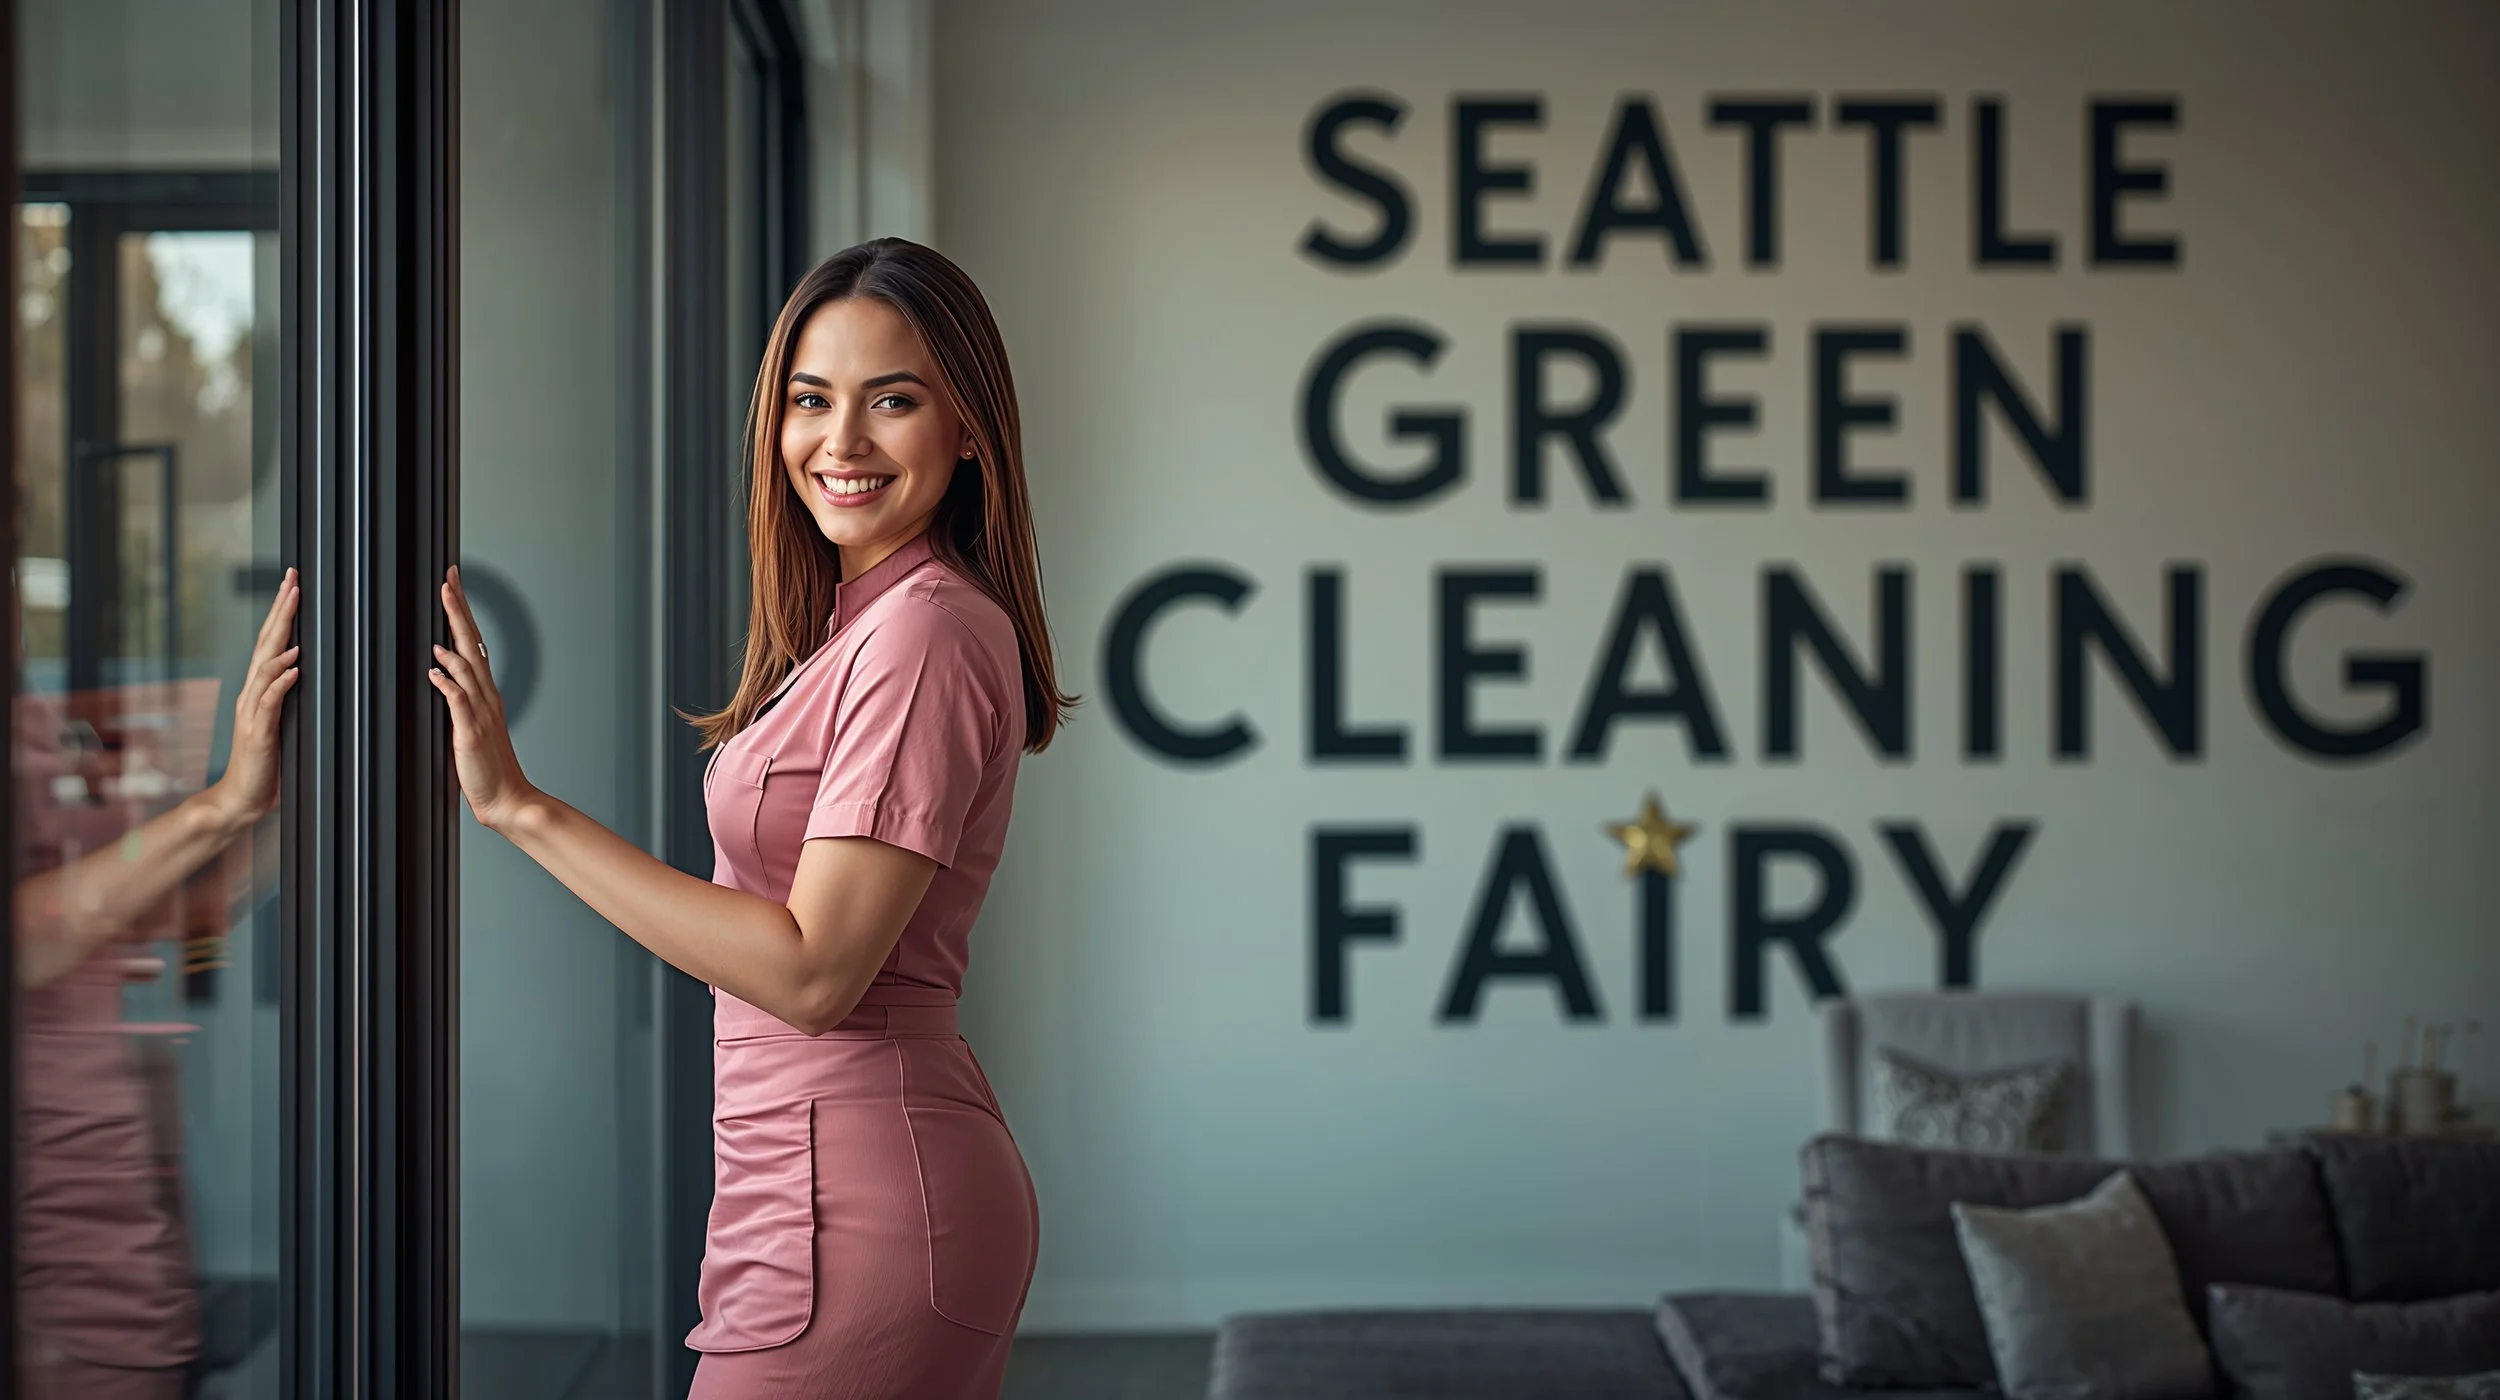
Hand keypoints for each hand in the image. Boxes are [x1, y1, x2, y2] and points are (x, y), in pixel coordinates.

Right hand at [205, 567, 300, 831]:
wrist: (241, 797)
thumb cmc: (267, 763)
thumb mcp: (285, 724)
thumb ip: (291, 698)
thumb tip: (307, 672)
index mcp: (259, 690)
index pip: (272, 643)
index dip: (282, 614)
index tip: (293, 586)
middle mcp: (252, 694)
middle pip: (266, 643)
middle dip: (280, 610)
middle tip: (292, 580)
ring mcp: (252, 712)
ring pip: (265, 665)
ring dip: (281, 637)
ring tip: (294, 610)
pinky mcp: (258, 732)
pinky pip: (269, 702)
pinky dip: (281, 682)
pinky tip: (294, 666)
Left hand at [428, 565, 536, 830]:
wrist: (508, 800)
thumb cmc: (486, 768)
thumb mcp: (469, 727)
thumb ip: (457, 699)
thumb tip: (439, 670)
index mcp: (485, 694)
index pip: (471, 645)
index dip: (460, 615)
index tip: (452, 586)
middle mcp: (486, 697)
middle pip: (472, 644)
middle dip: (459, 610)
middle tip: (449, 580)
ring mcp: (481, 713)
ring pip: (469, 664)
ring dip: (455, 634)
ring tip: (445, 606)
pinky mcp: (471, 732)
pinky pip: (459, 702)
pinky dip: (449, 682)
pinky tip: (436, 667)